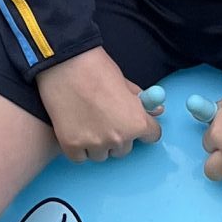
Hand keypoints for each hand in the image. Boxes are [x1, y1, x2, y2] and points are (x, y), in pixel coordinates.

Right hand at [35, 48, 162, 162]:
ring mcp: (95, 144)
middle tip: (103, 119)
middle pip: (124, 149)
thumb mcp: (125, 83)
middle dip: (117, 137)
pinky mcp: (72, 146)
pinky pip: (80, 157)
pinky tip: (73, 128)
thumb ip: (139, 102)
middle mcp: (119, 138)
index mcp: (137, 122)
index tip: (133, 124)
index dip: (143, 129)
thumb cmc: (96, 69)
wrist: (64, 64)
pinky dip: (77, 147)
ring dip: (97, 144)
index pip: (151, 136)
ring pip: (101, 155)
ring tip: (86, 121)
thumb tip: (157, 111)